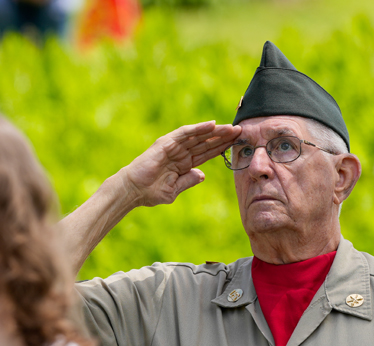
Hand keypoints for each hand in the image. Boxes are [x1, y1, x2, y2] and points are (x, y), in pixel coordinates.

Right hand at [118, 121, 240, 207]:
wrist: (133, 191)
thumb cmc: (150, 193)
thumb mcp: (174, 190)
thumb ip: (188, 181)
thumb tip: (202, 175)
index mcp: (183, 164)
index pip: (206, 153)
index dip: (221, 148)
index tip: (237, 144)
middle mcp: (180, 153)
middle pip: (205, 142)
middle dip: (222, 137)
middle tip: (240, 131)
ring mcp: (173, 147)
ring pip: (198, 136)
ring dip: (214, 131)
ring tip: (230, 127)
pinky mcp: (166, 143)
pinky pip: (185, 133)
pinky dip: (198, 128)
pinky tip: (212, 125)